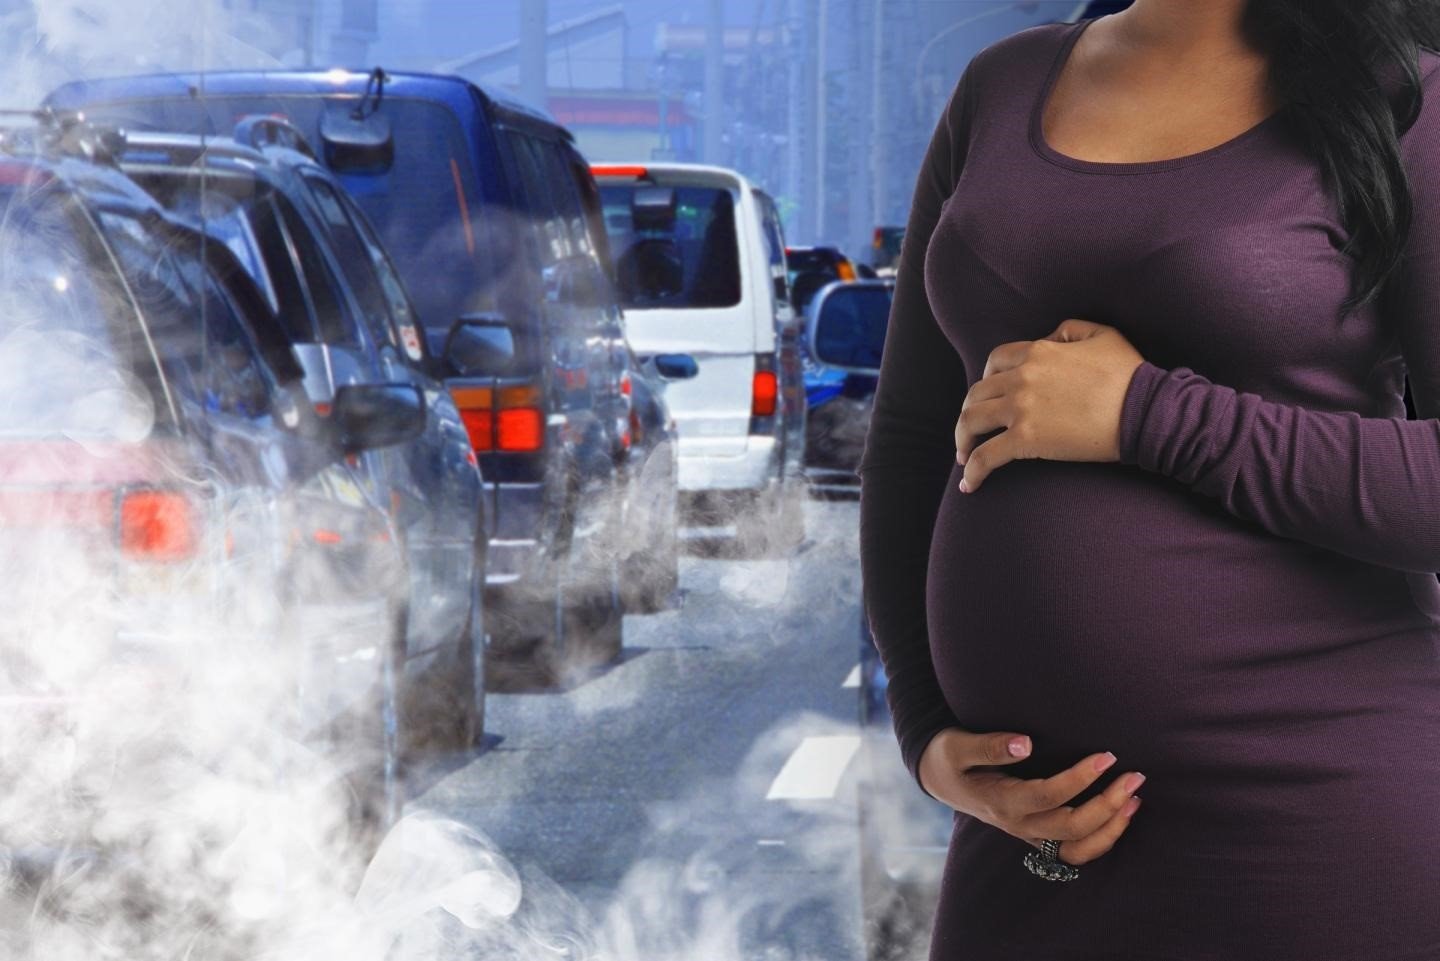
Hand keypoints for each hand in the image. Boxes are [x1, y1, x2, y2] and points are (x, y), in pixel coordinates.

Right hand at [918, 727, 1144, 866]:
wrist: (939, 778)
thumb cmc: (949, 757)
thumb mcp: (957, 745)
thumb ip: (989, 745)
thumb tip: (1025, 743)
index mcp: (1000, 801)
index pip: (1047, 796)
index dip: (1079, 779)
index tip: (1106, 756)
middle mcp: (1017, 824)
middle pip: (1070, 827)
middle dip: (1108, 805)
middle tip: (1135, 776)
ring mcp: (1028, 833)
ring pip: (1077, 849)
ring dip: (1110, 829)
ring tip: (1135, 800)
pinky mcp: (1037, 834)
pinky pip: (1074, 850)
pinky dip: (1102, 838)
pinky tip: (1121, 814)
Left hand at [954, 319, 1145, 492]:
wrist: (1143, 411)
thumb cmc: (1130, 375)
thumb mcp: (1102, 335)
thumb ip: (1068, 330)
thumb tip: (1047, 340)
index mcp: (1037, 352)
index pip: (994, 362)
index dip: (986, 379)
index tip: (989, 397)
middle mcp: (1021, 377)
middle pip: (976, 393)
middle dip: (969, 411)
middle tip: (972, 430)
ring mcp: (1021, 409)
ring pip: (970, 421)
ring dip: (962, 439)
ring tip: (963, 456)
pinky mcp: (1026, 440)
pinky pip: (986, 456)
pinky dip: (972, 471)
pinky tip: (968, 485)